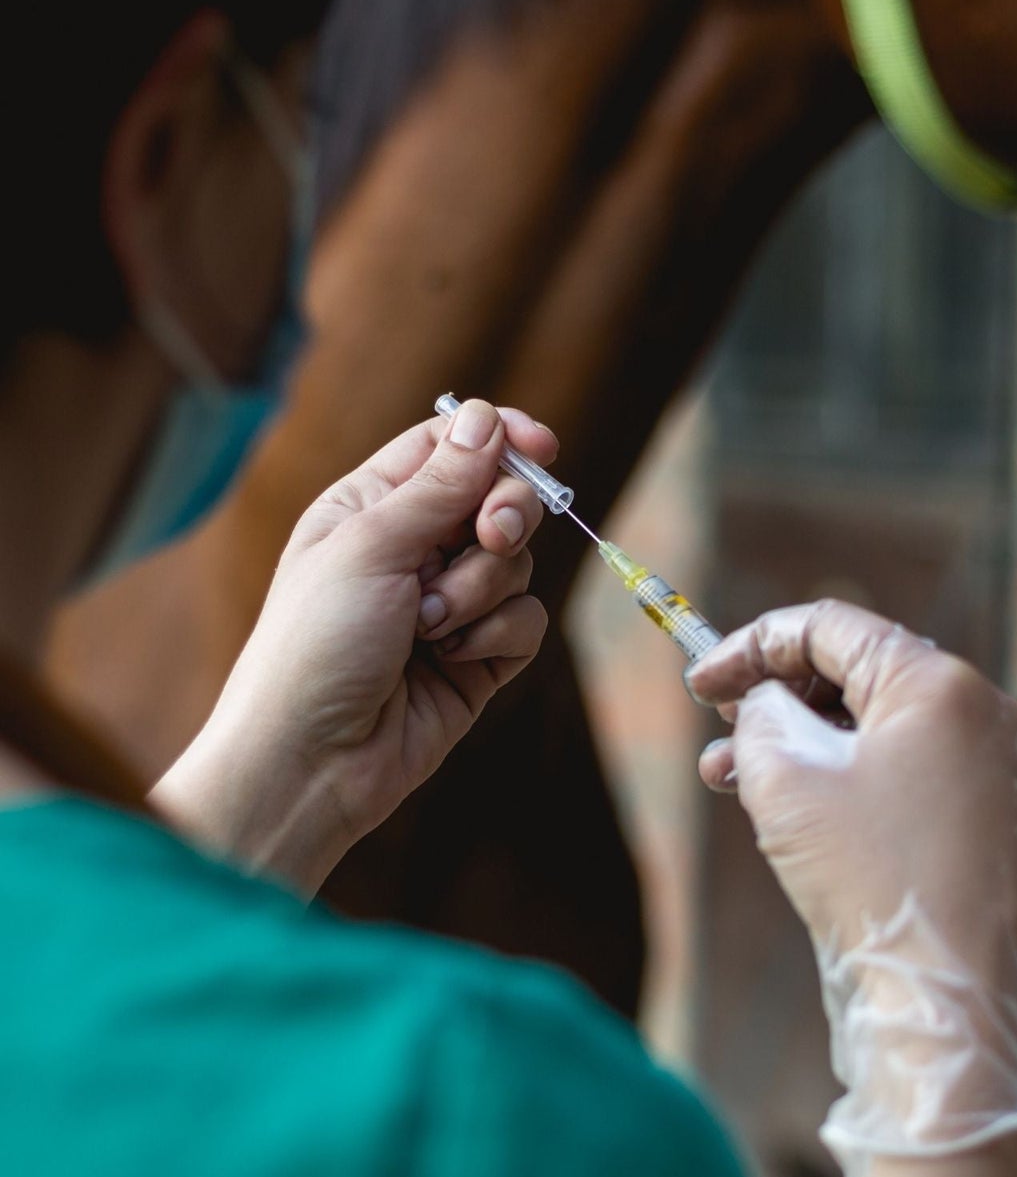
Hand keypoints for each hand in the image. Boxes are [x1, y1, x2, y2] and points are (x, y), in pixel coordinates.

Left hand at [154, 399, 551, 892]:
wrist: (313, 761)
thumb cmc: (316, 645)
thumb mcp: (372, 547)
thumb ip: (439, 484)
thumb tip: (487, 415)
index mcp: (372, 506)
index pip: (451, 447)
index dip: (500, 440)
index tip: (544, 447)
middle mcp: (414, 549)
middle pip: (499, 498)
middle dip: (505, 516)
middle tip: (492, 536)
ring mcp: (450, 604)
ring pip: (518, 564)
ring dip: (481, 591)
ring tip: (430, 627)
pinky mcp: (480, 656)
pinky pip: (525, 620)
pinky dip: (496, 636)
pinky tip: (452, 660)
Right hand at [686, 601, 1016, 1176]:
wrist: (945, 1005)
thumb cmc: (869, 878)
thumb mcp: (787, 776)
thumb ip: (763, 714)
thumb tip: (767, 703)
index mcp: (944, 683)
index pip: (834, 627)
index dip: (753, 645)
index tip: (697, 684)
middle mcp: (981, 714)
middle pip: (857, 675)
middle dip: (776, 699)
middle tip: (716, 731)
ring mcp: (989, 772)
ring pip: (873, 732)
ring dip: (798, 747)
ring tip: (728, 782)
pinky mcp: (982, 824)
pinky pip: (899, 777)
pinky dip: (840, 784)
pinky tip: (785, 817)